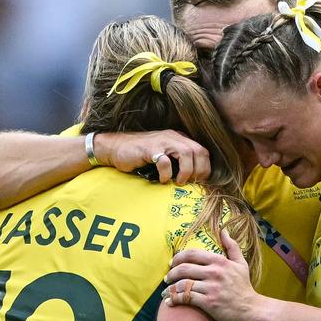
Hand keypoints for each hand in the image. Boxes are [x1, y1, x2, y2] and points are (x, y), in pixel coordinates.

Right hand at [95, 130, 210, 183]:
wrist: (115, 148)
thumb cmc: (140, 156)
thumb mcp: (164, 156)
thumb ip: (178, 163)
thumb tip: (194, 181)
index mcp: (178, 139)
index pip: (202, 151)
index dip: (205, 167)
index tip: (199, 181)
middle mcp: (172, 137)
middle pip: (198, 151)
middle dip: (199, 170)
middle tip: (191, 183)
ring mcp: (161, 142)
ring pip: (186, 153)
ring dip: (186, 171)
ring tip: (179, 181)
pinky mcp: (149, 149)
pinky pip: (164, 161)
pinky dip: (166, 173)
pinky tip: (162, 179)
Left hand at [162, 230, 256, 320]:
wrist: (251, 309)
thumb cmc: (244, 286)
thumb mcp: (241, 263)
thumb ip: (232, 246)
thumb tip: (224, 230)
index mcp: (219, 261)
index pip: (192, 253)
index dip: (178, 257)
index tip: (172, 263)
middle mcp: (214, 272)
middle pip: (183, 268)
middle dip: (171, 273)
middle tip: (167, 278)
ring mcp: (211, 288)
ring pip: (183, 284)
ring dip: (170, 288)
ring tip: (166, 291)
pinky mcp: (209, 302)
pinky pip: (186, 298)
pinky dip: (174, 299)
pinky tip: (169, 302)